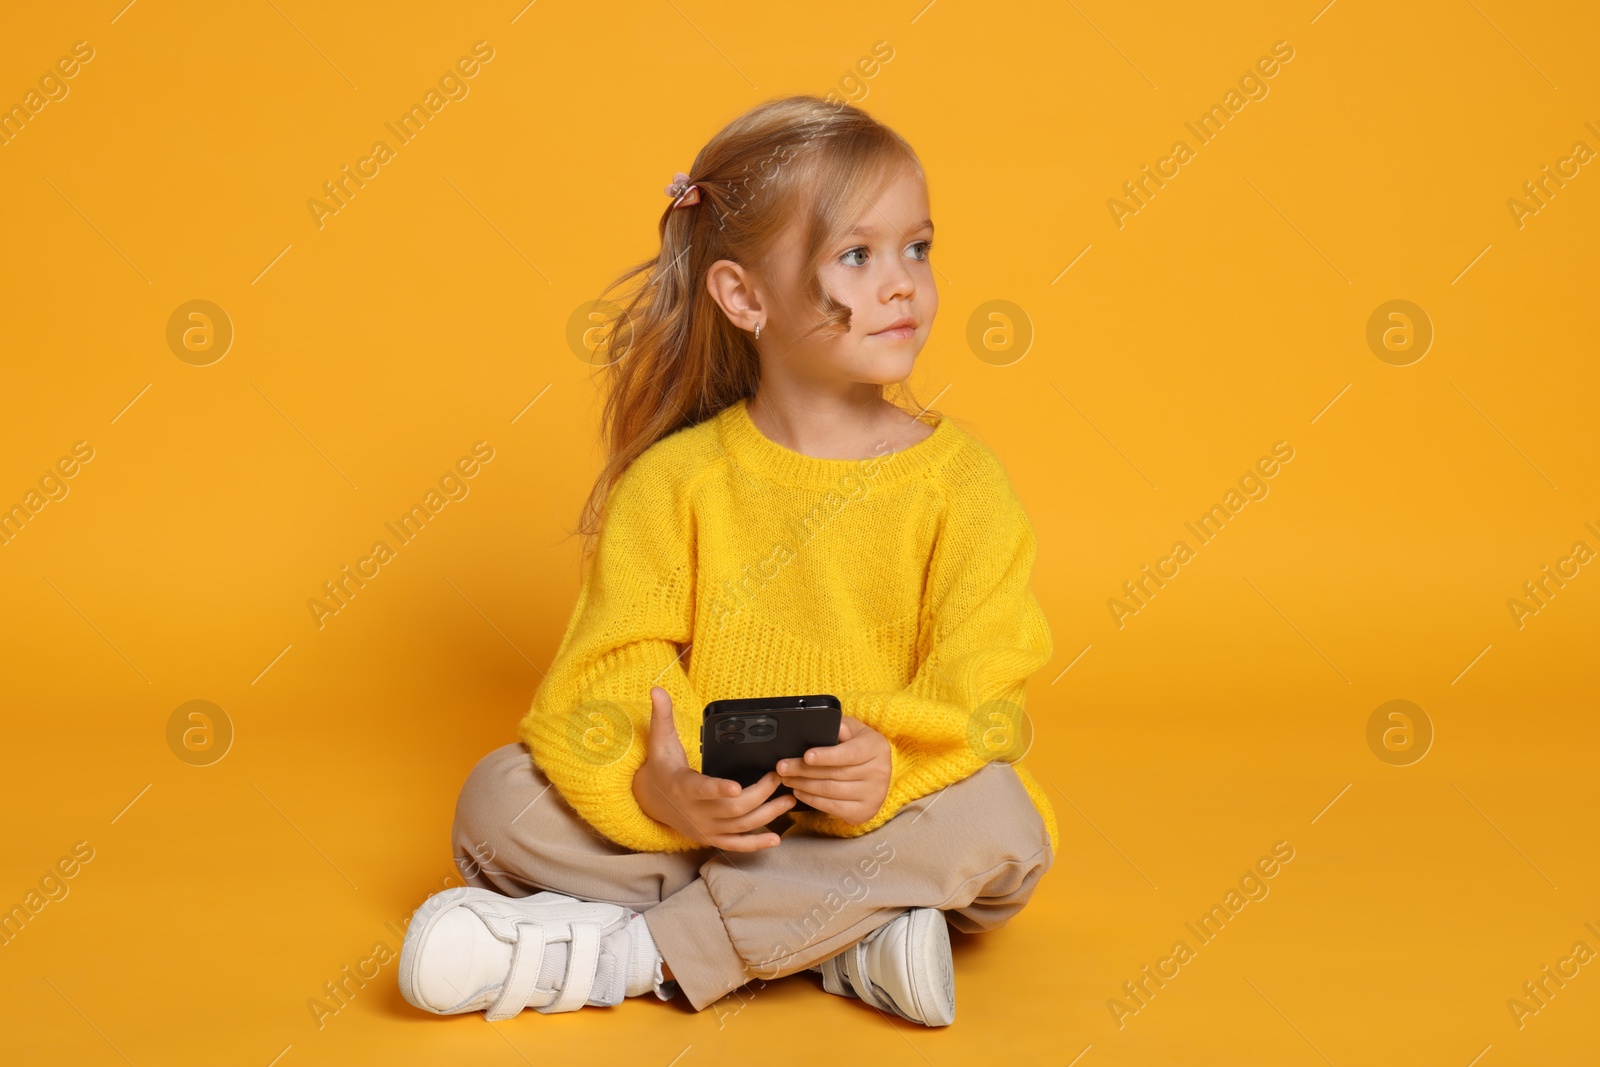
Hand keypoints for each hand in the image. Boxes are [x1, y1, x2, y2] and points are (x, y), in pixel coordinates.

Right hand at [631, 686, 793, 851]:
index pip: (702, 789)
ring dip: (768, 814)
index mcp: (683, 787)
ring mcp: (705, 828)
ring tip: (789, 798)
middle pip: (733, 807)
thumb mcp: (660, 741)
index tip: (737, 786)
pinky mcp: (712, 838)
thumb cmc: (662, 767)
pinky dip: (756, 843)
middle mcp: (696, 812)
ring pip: (740, 826)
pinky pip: (736, 845)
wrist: (651, 800)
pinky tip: (776, 839)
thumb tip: (656, 690)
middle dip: (761, 792)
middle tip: (780, 775)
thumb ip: (662, 716)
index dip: (719, 789)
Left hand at [776, 715, 890, 824]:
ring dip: (804, 785)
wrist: (877, 772)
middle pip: (835, 773)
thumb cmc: (860, 746)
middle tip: (782, 767)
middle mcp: (879, 773)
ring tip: (786, 778)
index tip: (806, 756)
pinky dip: (812, 800)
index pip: (849, 754)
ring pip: (830, 791)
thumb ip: (842, 727)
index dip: (826, 755)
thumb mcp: (855, 730)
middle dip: (804, 770)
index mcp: (876, 748)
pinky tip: (799, 791)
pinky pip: (833, 807)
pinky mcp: (864, 812)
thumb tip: (831, 727)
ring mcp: (873, 795)